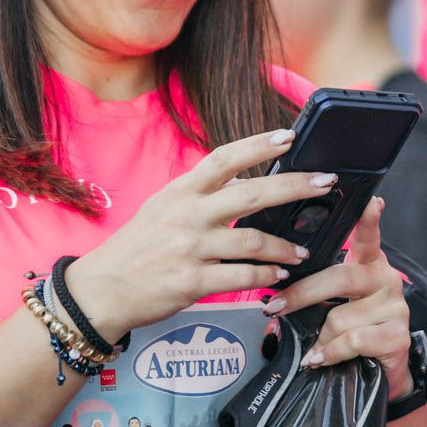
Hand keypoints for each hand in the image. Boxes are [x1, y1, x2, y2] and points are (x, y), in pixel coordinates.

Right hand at [66, 128, 337, 341]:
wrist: (101, 290)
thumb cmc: (136, 248)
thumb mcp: (162, 209)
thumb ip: (200, 196)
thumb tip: (243, 185)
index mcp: (180, 191)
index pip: (224, 158)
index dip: (258, 144)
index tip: (289, 135)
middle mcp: (187, 215)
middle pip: (251, 194)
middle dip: (294, 186)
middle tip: (325, 182)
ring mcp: (190, 249)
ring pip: (253, 241)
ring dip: (285, 247)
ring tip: (301, 251)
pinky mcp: (191, 282)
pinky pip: (242, 277)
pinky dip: (266, 276)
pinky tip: (279, 277)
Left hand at [260, 199, 411, 395]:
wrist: (383, 370)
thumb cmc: (352, 329)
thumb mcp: (336, 302)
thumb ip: (319, 288)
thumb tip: (277, 287)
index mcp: (370, 263)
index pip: (368, 236)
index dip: (368, 219)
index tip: (371, 200)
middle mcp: (386, 279)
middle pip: (341, 277)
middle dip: (302, 293)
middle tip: (274, 306)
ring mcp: (395, 306)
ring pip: (340, 316)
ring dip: (318, 336)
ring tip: (312, 347)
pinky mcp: (397, 334)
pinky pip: (352, 340)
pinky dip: (329, 352)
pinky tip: (318, 358)